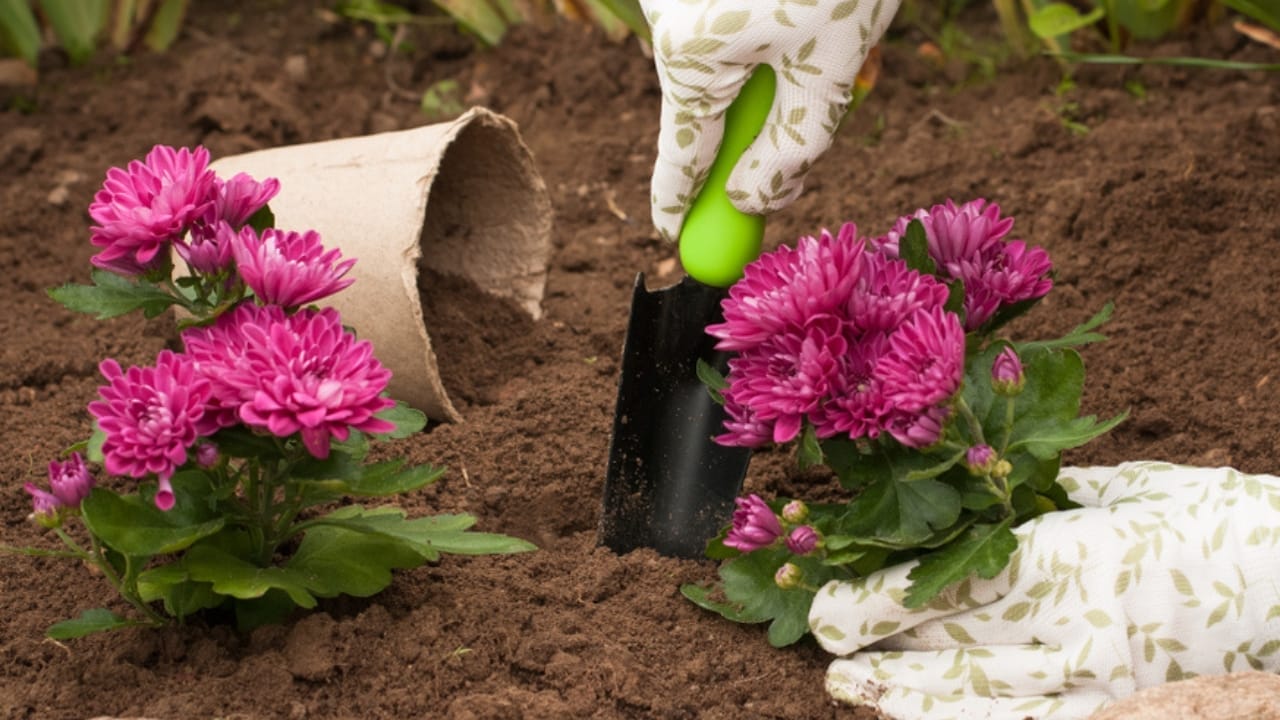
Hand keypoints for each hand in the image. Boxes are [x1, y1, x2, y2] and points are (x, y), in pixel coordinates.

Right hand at [642, 0, 897, 240]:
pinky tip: (822, 17)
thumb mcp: (829, 67)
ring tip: (846, 46)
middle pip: (710, 110)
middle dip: (765, 124)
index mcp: (689, 55)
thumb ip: (790, 147)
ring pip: (727, 70)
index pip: (683, 155)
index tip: (673, 240)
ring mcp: (683, 0)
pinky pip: (735, 34)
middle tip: (810, 136)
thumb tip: (750, 202)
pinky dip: (776, 43)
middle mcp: (670, 23)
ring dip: (782, 79)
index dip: (680, 206)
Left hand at [807, 462, 1279, 718]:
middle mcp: (1071, 626)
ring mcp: (1098, 683)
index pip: (947, 585)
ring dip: (907, 694)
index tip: (828, 605)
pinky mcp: (1121, 712)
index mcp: (1068, 556)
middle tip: (823, 647)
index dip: (878, 600)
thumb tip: (984, 492)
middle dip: (877, 647)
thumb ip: (1051, 500)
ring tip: (856, 690)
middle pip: (950, 644)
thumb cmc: (1223, 526)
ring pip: (979, 699)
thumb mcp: (1134, 491)